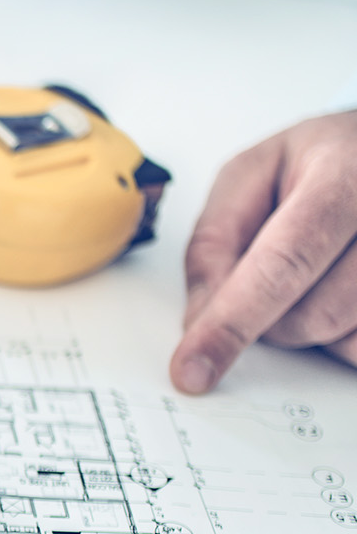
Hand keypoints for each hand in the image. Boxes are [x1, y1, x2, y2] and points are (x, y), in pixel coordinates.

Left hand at [172, 112, 356, 391]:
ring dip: (310, 329)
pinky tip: (342, 292)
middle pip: (316, 314)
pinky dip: (343, 337)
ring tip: (315, 277)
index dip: (233, 322)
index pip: (284, 263)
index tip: (192, 372)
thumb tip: (198, 320)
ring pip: (346, 338)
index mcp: (345, 174)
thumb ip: (215, 241)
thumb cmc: (320, 161)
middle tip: (269, 284)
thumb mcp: (251, 175)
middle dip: (271, 321)